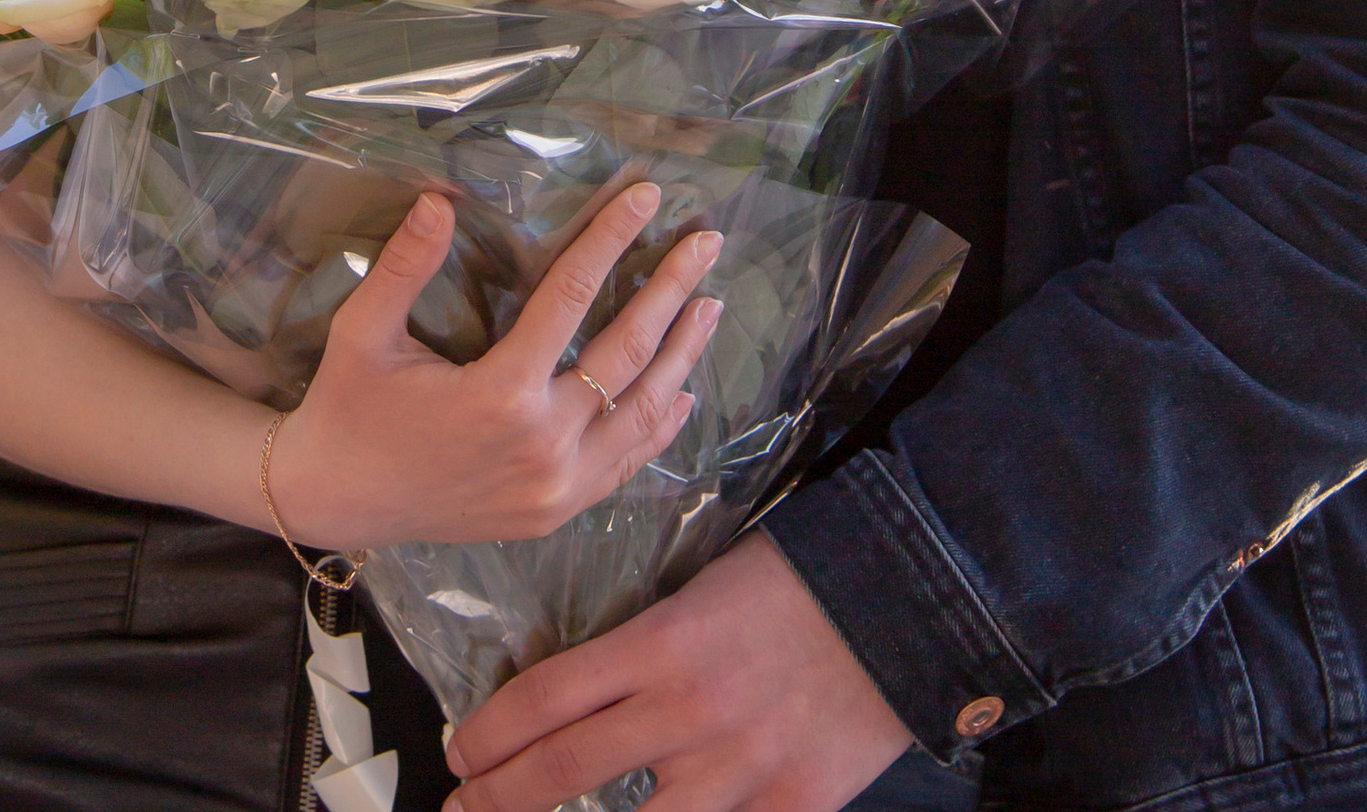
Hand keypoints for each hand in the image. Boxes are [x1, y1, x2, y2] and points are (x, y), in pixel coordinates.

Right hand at [267, 181, 721, 550]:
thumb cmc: (348, 408)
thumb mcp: (362, 333)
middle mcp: (541, 444)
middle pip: (628, 353)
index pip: (572, 296)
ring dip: (682, 356)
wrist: (337, 501)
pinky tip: (682, 392)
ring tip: (710, 304)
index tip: (647, 197)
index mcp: (499, 393)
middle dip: (672, 289)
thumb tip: (437, 199)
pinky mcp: (554, 513)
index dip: (611, 239)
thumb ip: (404, 266)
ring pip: (641, 414)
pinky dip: (660, 427)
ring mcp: (555, 487)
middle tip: (707, 242)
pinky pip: (624, 465)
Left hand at [446, 532, 911, 811]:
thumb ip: (651, 640)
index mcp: (662, 642)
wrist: (906, 599)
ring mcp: (737, 771)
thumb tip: (593, 684)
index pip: (547, 698)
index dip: (491, 734)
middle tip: (463, 806)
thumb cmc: (802, 578)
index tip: (460, 753)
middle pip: (562, 771)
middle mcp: (686, 713)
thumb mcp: (708, 584)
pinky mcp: (788, 809)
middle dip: (499, 797)